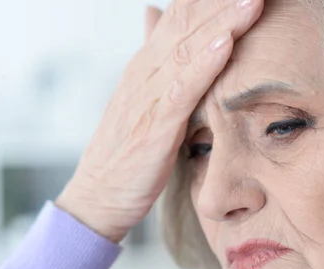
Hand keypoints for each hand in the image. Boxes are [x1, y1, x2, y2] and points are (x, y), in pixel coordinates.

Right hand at [56, 0, 263, 242]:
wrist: (98, 195)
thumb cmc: (126, 150)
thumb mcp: (144, 101)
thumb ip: (156, 60)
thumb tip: (155, 16)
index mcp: (147, 64)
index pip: (181, 15)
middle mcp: (145, 72)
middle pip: (187, 22)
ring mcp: (147, 98)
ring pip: (187, 49)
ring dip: (222, 21)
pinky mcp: (153, 128)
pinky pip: (181, 91)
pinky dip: (203, 66)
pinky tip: (225, 45)